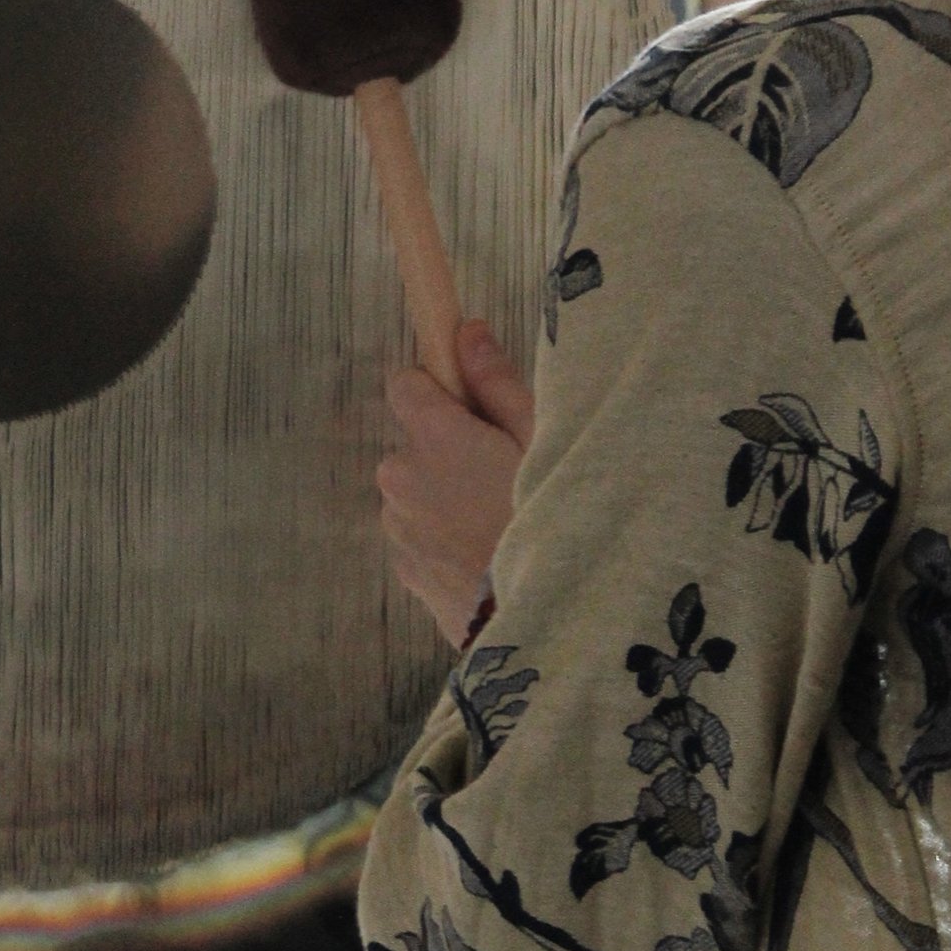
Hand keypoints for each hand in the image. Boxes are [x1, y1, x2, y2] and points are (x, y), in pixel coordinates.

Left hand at [377, 322, 536, 646]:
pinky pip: (419, 535)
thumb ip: (496, 384)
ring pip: (417, 492)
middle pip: (415, 443)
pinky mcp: (404, 571)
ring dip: (445, 497)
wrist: (547, 620)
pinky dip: (444, 537)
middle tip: (504, 475)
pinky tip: (486, 554)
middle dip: (449, 450)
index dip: (437, 389)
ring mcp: (398, 528)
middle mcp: (401, 478)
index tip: (469, 404)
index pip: (404, 383)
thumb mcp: (540, 442)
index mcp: (433, 438)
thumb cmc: (552, 521)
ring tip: (499, 522)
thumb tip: (466, 330)